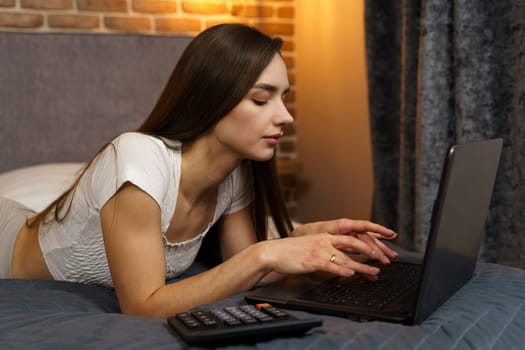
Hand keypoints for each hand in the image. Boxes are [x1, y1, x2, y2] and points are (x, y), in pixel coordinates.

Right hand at [260, 228, 397, 278]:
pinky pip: (330, 265)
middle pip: (354, 243)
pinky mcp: (313, 260)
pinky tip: (350, 273)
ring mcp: (320, 250)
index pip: (352, 235)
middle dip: (371, 251)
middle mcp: (325, 240)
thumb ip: (328, 249)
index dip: (368, 239)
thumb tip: (344, 259)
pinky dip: (342, 269)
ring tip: (374, 272)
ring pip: (346, 257)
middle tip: (385, 259)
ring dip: (362, 266)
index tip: (383, 242)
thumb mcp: (312, 246)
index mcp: (327, 235)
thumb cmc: (292, 252)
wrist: (274, 252)